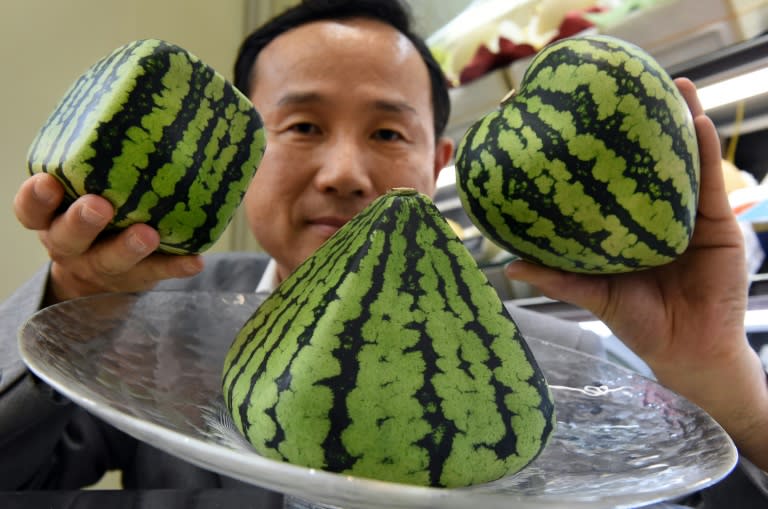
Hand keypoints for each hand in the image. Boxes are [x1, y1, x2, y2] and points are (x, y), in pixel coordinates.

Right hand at [14, 173, 203, 304]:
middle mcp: (71, 245)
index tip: (48, 182)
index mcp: (51, 218)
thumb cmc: (92, 216)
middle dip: (83, 222)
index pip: (32, 210)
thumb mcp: (80, 192)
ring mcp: (103, 265)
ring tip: (148, 234)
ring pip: (112, 260)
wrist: (97, 278)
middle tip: (100, 206)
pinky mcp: (138, 277)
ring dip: (129, 247)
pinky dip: (176, 266)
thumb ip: (94, 165)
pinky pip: (158, 273)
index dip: (37, 198)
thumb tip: (136, 106)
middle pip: (68, 237)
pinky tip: (194, 260)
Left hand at [505, 78, 767, 468]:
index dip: (599, 151)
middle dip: (642, 125)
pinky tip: (695, 121)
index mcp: (626, 227)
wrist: (687, 350)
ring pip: (684, 163)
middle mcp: (656, 215)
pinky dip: (703, 152)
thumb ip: (557, 277)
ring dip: (681, 121)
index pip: (612, 181)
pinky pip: (710, 182)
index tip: (580, 118)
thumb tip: (509, 265)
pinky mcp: (717, 224)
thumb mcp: (593, 293)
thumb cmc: (638, 322)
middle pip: (649, 163)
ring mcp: (687, 216)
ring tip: (671, 84)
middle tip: (627, 86)